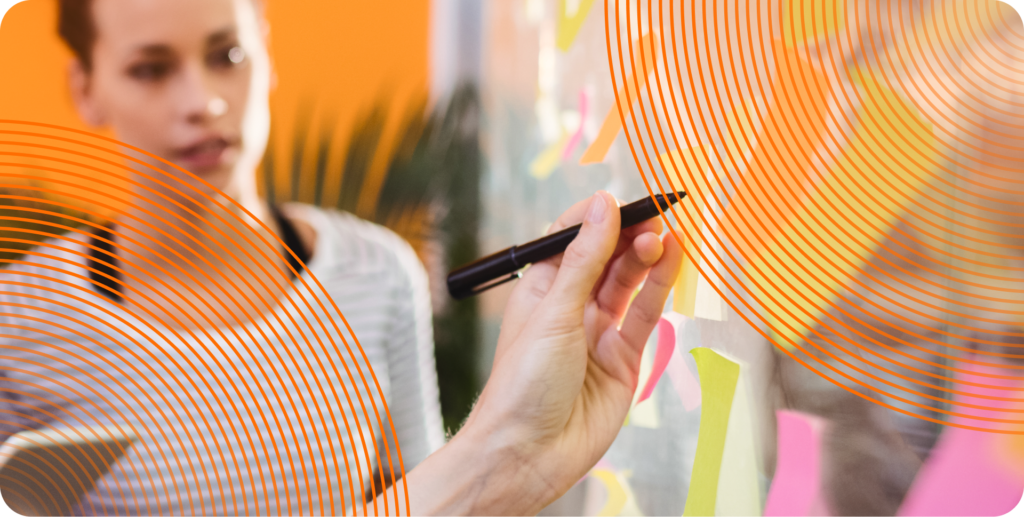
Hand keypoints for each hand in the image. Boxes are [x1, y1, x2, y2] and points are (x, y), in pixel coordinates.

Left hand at [464, 190, 682, 511]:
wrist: (529, 453)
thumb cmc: (523, 385)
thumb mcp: (554, 313)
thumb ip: (585, 260)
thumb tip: (601, 207)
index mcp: (541, 290)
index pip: (571, 239)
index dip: (597, 217)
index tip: (622, 198)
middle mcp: (571, 308)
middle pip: (606, 259)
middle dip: (629, 234)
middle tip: (654, 214)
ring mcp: (599, 333)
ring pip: (629, 284)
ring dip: (647, 257)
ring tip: (665, 234)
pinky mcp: (623, 360)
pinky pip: (645, 316)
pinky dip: (660, 288)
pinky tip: (671, 260)